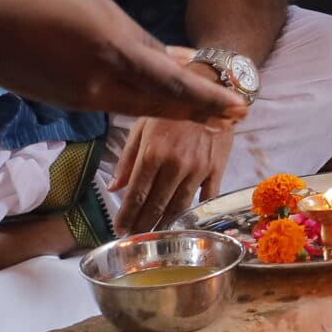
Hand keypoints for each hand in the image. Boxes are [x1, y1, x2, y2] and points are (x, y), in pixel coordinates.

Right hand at [0, 0, 248, 125]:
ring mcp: (87, 99)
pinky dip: (146, 106)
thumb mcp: (102, 12)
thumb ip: (141, 42)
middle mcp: (105, 85)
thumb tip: (178, 60)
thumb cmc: (44, 7)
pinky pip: (120, 107)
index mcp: (115, 54)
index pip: (173, 83)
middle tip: (237, 117)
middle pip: (165, 105)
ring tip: (211, 115)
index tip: (239, 106)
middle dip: (203, 113)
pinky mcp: (74, 104)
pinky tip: (164, 104)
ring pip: (144, 109)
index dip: (208, 98)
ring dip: (178, 112)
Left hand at [110, 113, 235, 235]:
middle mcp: (175, 164)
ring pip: (179, 206)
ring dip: (165, 224)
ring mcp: (198, 169)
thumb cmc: (171, 108)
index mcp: (153, 153)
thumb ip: (128, 159)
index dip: (126, 216)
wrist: (212, 92)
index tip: (119, 230)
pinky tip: (185, 223)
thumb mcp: (143, 127)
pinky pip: (206, 198)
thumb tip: (114, 187)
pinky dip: (195, 213)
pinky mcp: (217, 169)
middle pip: (156, 205)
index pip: (136, 194)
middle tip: (135, 239)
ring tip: (155, 236)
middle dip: (143, 226)